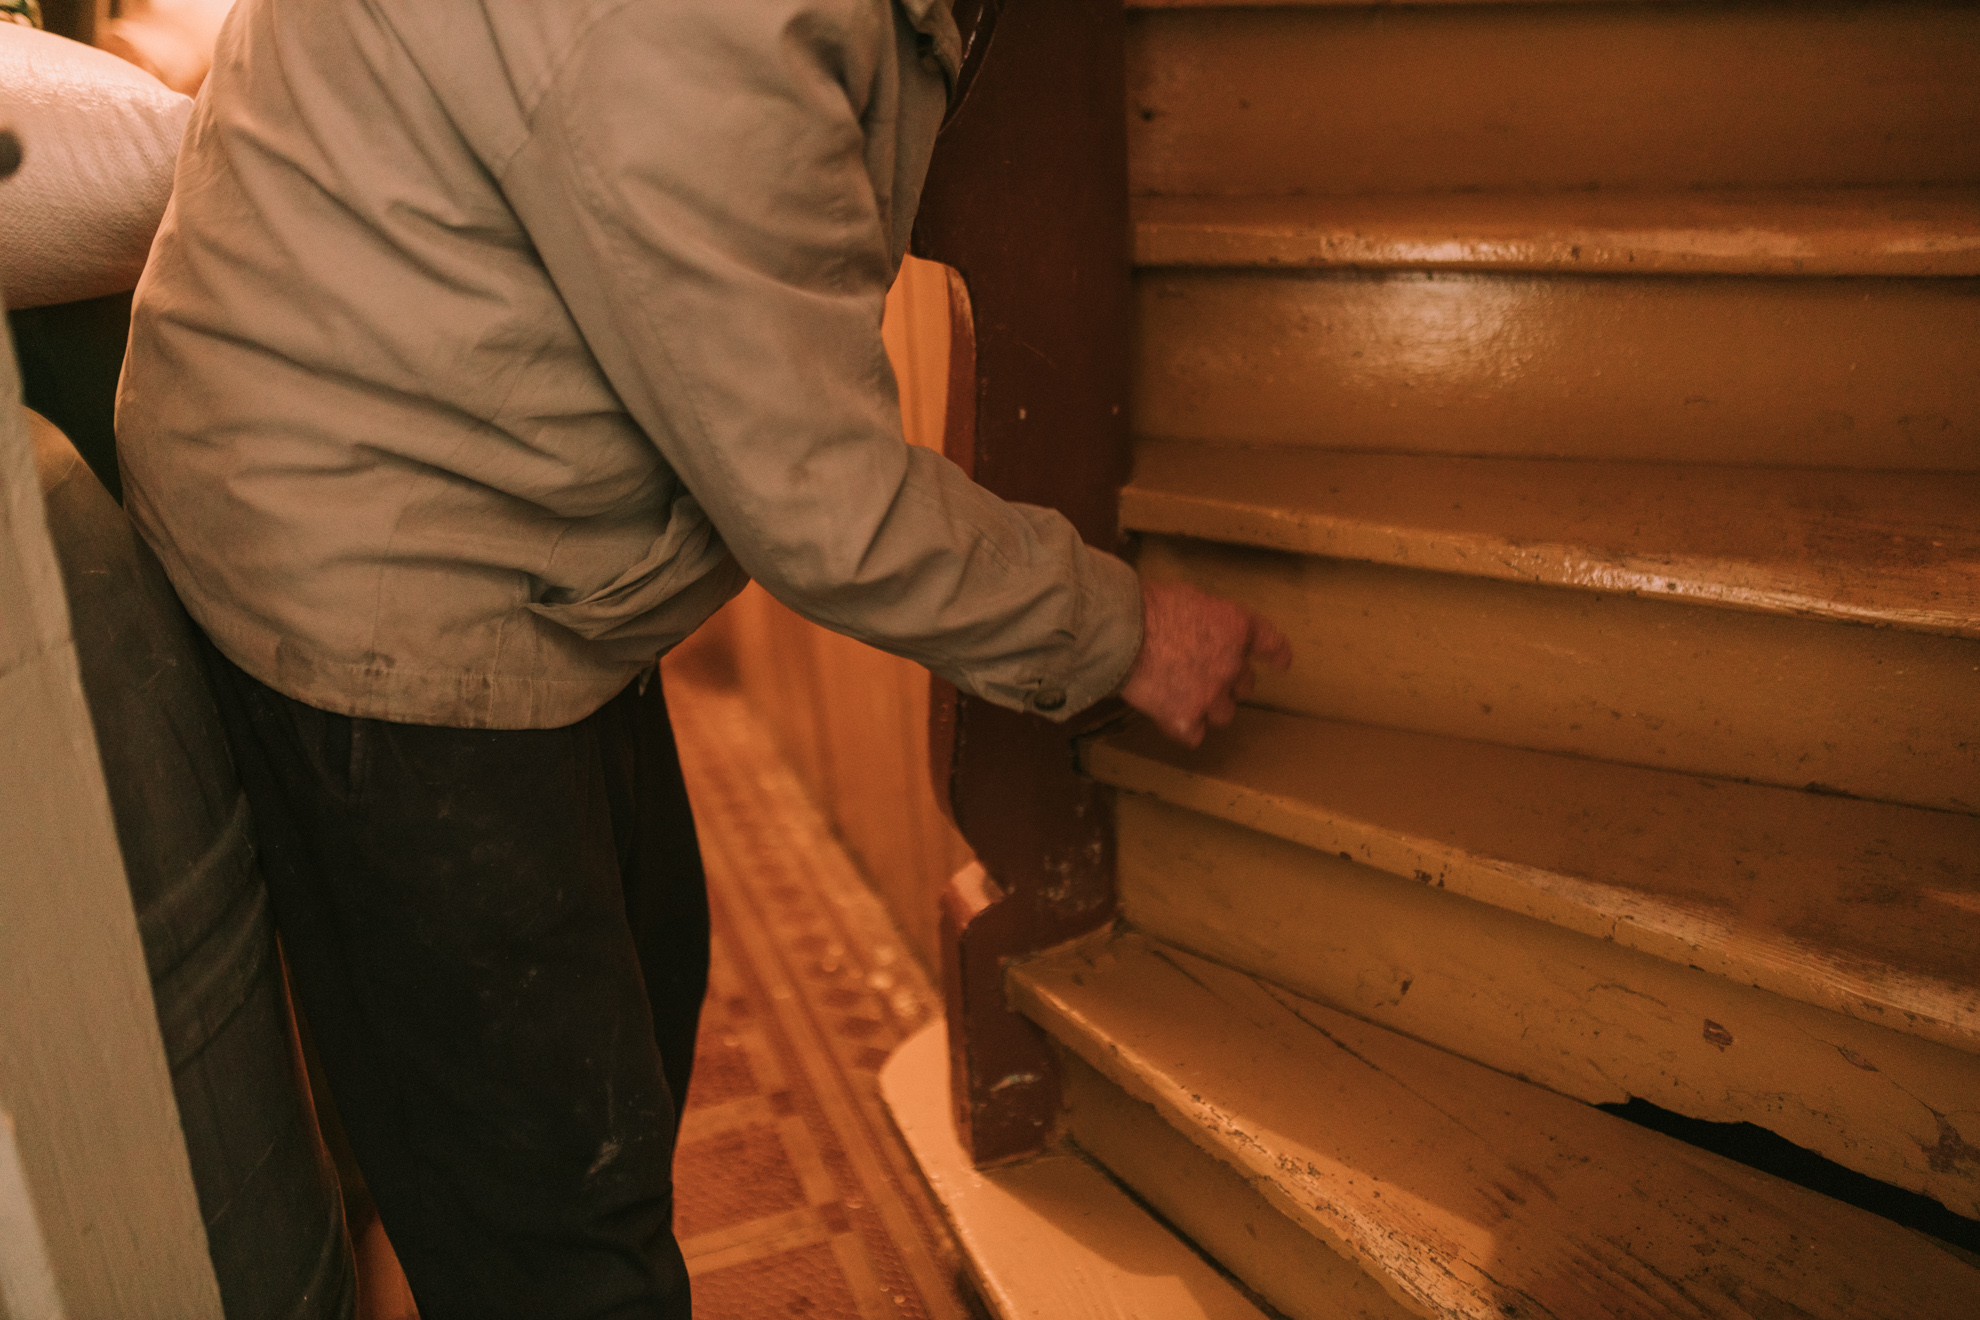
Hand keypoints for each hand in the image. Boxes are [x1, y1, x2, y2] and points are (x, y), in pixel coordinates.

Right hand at [1118, 579, 1291, 747]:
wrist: (1121, 633)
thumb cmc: (1148, 605)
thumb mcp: (1188, 597)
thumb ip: (1205, 619)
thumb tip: (1198, 629)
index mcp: (1237, 628)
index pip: (1271, 644)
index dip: (1277, 655)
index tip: (1281, 663)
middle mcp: (1232, 665)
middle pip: (1245, 686)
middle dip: (1229, 683)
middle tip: (1203, 676)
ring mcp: (1211, 695)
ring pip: (1223, 714)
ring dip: (1207, 708)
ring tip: (1181, 697)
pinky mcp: (1185, 718)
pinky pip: (1194, 735)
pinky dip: (1182, 728)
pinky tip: (1168, 718)